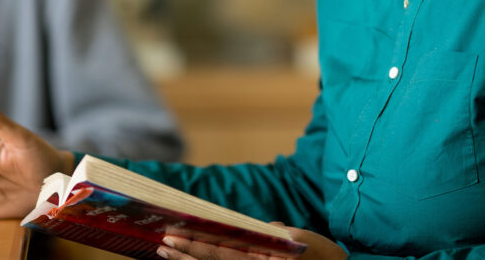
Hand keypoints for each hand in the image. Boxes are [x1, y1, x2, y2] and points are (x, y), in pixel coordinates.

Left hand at [158, 224, 346, 259]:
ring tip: (166, 252)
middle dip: (185, 255)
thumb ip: (280, 232)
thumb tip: (267, 228)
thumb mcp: (303, 239)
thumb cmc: (322, 255)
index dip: (196, 246)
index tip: (173, 237)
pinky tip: (187, 258)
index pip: (221, 255)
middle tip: (162, 245)